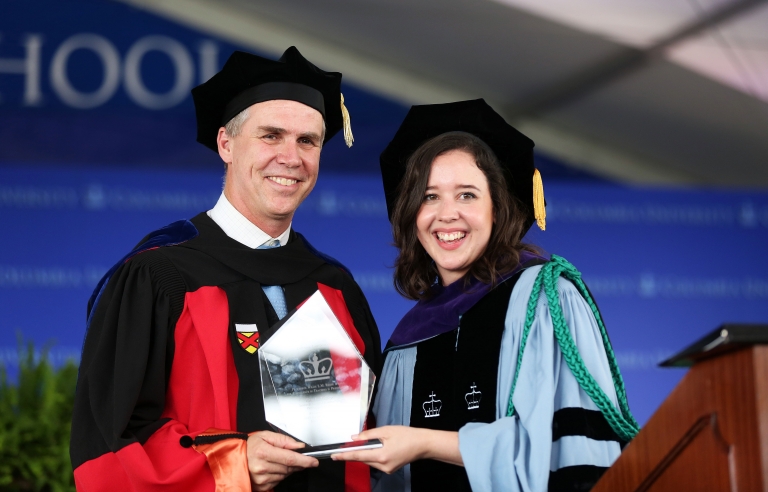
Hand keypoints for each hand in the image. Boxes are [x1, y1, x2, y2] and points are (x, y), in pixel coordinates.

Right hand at [246, 431, 318, 490]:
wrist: (235, 456)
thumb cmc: (250, 445)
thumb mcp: (266, 436)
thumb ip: (284, 440)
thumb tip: (300, 446)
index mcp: (263, 452)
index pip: (290, 458)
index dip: (305, 460)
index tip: (314, 461)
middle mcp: (261, 467)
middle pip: (289, 468)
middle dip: (296, 463)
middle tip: (294, 456)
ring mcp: (261, 479)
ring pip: (285, 475)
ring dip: (286, 468)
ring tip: (276, 460)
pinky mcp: (261, 486)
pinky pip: (278, 481)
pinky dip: (279, 475)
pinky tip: (272, 468)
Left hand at [331, 426, 461, 473]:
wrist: (422, 444)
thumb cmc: (407, 435)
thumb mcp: (386, 431)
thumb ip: (368, 435)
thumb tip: (354, 438)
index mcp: (381, 455)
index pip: (358, 456)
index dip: (344, 455)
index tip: (334, 456)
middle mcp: (383, 465)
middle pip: (363, 459)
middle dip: (356, 451)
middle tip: (351, 444)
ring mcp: (387, 469)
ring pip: (369, 461)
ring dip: (366, 453)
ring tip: (374, 442)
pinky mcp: (389, 469)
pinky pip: (376, 462)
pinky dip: (373, 455)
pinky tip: (379, 447)